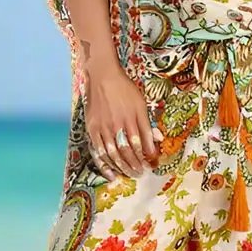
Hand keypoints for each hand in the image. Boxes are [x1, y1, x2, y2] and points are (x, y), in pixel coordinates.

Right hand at [83, 55, 162, 179]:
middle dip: (136, 165)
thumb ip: (148, 124)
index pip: (141, 142)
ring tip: (130, 174)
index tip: (152, 164)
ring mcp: (103, 127)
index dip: (147, 156)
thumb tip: (159, 140)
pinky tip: (112, 174)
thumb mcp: (141, 103)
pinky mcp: (92, 129)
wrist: (103, 76)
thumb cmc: (124, 89)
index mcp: (132, 117)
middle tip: (141, 173)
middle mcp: (117, 124)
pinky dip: (105, 165)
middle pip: (127, 151)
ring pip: (113, 154)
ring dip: (123, 167)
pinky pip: (98, 151)